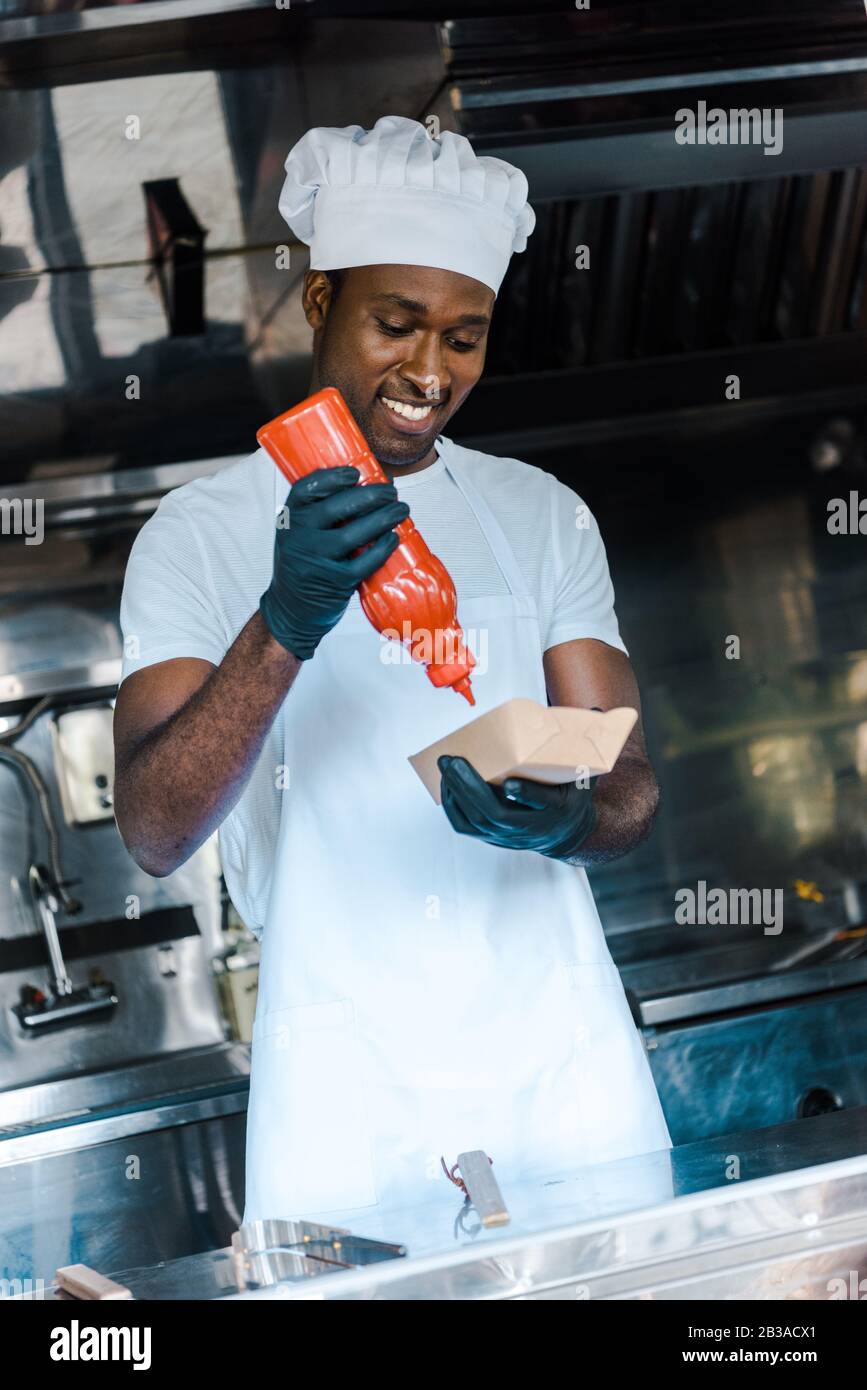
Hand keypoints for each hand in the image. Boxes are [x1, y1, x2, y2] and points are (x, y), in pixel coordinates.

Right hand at [260, 466, 408, 659]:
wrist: (292, 609)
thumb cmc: (304, 562)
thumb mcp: (301, 532)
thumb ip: (324, 511)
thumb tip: (374, 483)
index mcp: (290, 519)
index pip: (307, 489)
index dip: (332, 477)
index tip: (355, 472)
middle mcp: (299, 537)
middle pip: (336, 507)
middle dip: (369, 495)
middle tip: (391, 492)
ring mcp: (316, 560)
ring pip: (354, 534)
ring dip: (383, 518)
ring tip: (401, 509)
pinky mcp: (335, 582)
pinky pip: (364, 562)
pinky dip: (382, 548)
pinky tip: (393, 538)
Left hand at [438, 755, 596, 860]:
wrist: (568, 833)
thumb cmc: (573, 795)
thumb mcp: (588, 773)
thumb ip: (589, 744)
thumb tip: (598, 711)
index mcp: (560, 809)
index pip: (544, 803)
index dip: (527, 795)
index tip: (511, 783)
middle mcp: (533, 827)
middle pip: (496, 814)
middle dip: (470, 787)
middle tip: (453, 760)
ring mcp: (511, 837)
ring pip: (477, 821)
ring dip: (457, 794)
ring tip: (446, 767)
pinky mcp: (494, 839)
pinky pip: (467, 827)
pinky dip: (453, 806)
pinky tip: (447, 785)